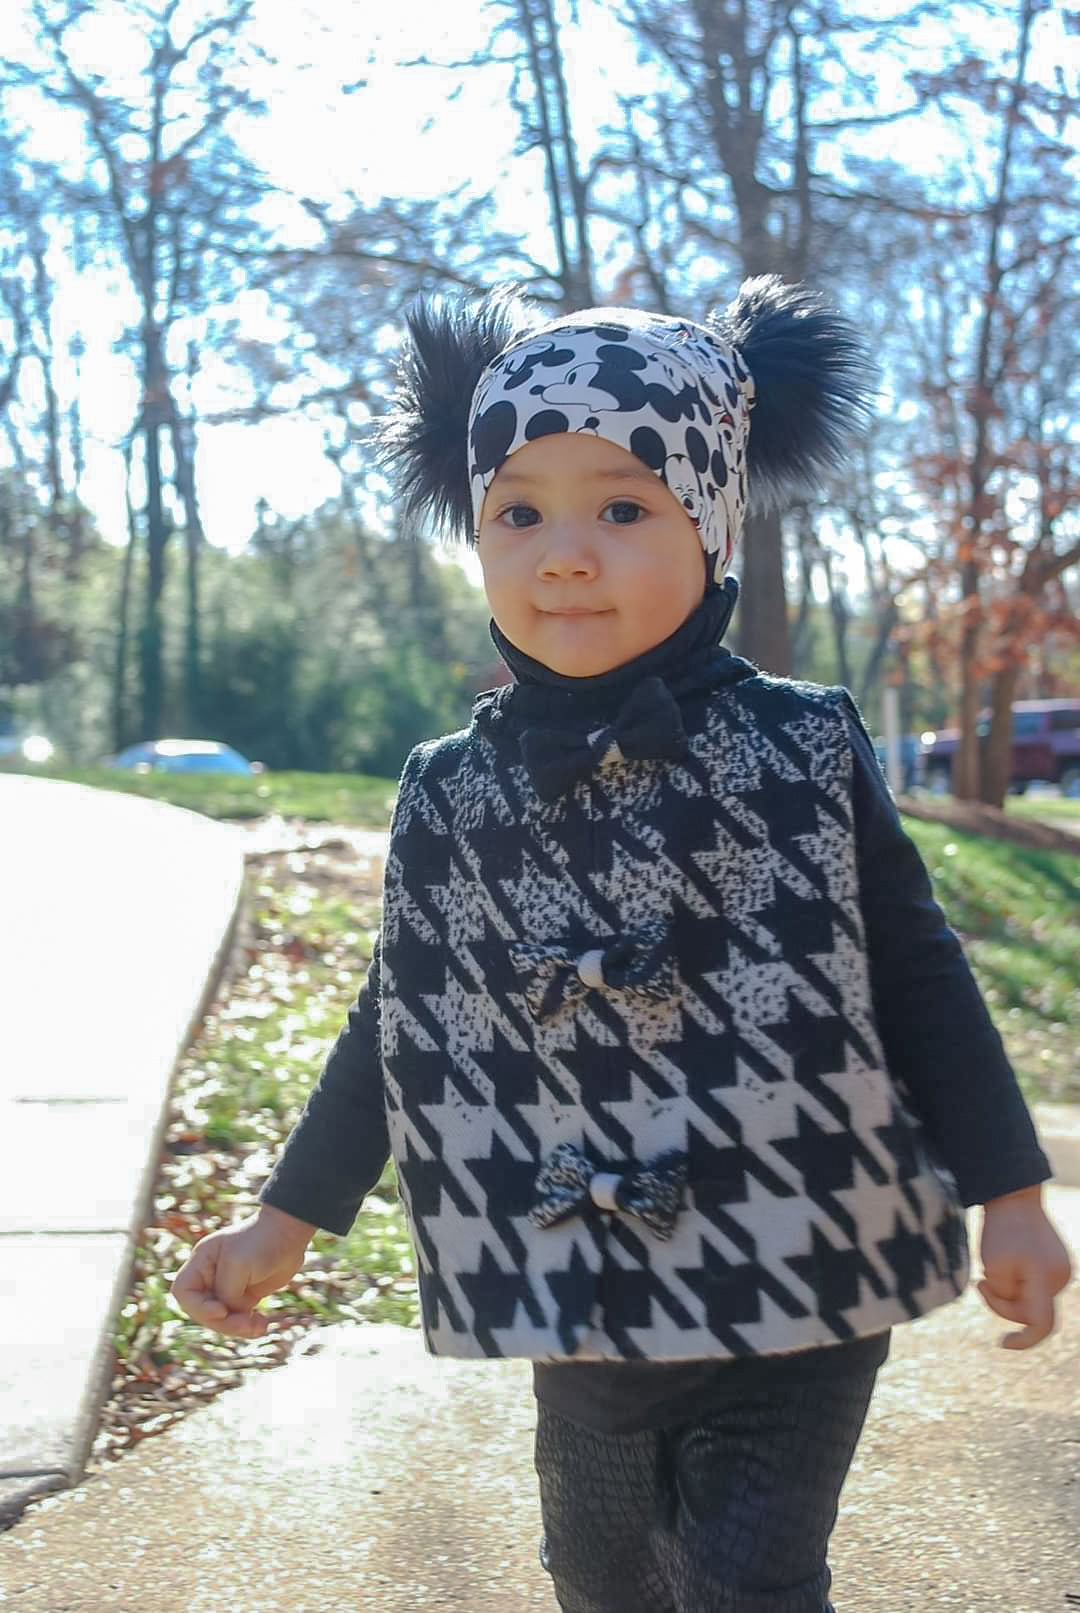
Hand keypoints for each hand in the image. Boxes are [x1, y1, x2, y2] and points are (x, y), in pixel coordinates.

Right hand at [171, 1203, 316, 1337]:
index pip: (183, 1291)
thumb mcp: (238, 1264)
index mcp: (202, 1261)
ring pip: (221, 1319)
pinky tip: (262, 1323)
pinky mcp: (245, 1295)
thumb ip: (227, 1292)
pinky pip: (238, 1318)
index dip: (197, 1307)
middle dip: (223, 1322)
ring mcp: (227, 1287)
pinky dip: (248, 1325)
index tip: (221, 1310)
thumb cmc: (262, 1241)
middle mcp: (210, 1275)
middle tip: (246, 1323)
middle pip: (203, 1311)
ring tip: (260, 1326)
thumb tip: (228, 1313)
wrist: (290, 1233)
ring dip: (238, 1327)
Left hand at [977, 1185, 1072, 1349]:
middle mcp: (1060, 1278)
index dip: (1024, 1340)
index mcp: (1046, 1278)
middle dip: (1003, 1302)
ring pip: (1030, 1299)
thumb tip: (1015, 1304)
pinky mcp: (1055, 1264)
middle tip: (978, 1282)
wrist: (1013, 1195)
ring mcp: (1060, 1270)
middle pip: (1030, 1312)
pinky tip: (1004, 1260)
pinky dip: (1015, 1280)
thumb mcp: (993, 1266)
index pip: (1041, 1324)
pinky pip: (1032, 1286)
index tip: (1002, 1343)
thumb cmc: (1000, 1228)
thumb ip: (1005, 1295)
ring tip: (991, 1264)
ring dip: (1008, 1289)